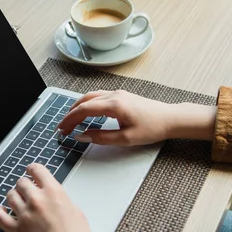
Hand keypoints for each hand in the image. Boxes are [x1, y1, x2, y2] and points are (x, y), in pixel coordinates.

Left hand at [0, 164, 106, 231]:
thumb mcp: (74, 210)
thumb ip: (59, 199)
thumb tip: (51, 196)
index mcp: (54, 192)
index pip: (37, 170)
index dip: (32, 169)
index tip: (30, 171)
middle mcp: (37, 200)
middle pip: (21, 183)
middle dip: (24, 186)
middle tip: (26, 191)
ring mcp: (25, 215)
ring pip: (10, 196)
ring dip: (14, 198)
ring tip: (17, 202)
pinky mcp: (16, 231)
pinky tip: (2, 212)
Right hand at [57, 90, 217, 145]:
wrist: (170, 119)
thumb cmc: (152, 128)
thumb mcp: (126, 138)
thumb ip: (101, 137)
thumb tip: (82, 136)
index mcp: (114, 105)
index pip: (84, 110)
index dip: (70, 120)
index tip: (62, 129)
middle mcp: (114, 95)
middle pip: (84, 101)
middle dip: (70, 114)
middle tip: (62, 127)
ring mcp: (118, 93)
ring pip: (90, 96)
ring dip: (78, 107)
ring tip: (70, 120)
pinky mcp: (121, 95)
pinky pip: (98, 96)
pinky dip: (87, 104)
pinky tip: (86, 113)